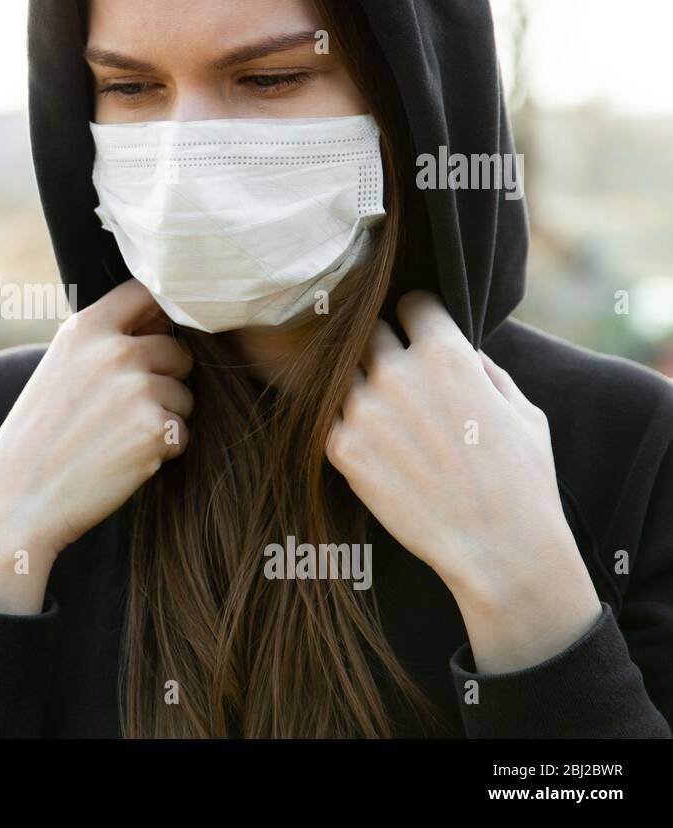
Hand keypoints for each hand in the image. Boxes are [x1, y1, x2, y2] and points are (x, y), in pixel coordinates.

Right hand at [0, 278, 193, 612]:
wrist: (15, 505)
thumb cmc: (36, 441)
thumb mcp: (57, 372)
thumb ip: (101, 345)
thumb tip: (162, 327)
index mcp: (84, 329)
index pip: (147, 293)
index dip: (160, 314)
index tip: (156, 336)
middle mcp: (114, 350)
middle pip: (177, 350)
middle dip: (165, 380)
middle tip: (123, 414)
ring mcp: (137, 389)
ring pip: (184, 395)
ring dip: (163, 419)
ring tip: (116, 441)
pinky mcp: (155, 429)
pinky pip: (182, 433)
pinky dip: (162, 451)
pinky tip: (122, 462)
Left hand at [326, 290, 600, 670]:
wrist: (498, 550)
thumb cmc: (522, 480)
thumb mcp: (523, 411)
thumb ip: (485, 370)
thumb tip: (462, 350)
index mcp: (446, 354)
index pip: (412, 303)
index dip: (419, 317)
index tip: (420, 333)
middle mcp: (397, 373)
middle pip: (370, 333)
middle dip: (385, 348)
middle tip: (400, 378)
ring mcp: (363, 410)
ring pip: (345, 375)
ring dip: (362, 388)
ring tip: (388, 420)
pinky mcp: (341, 448)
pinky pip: (329, 418)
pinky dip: (346, 426)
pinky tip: (375, 447)